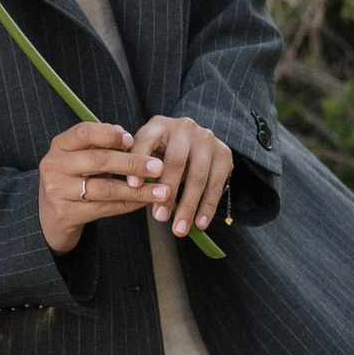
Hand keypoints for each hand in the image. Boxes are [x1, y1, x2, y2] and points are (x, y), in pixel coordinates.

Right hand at [37, 120, 159, 253]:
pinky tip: (144, 202)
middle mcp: (54, 166)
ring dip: (137, 190)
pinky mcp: (65, 214)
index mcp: (59, 145)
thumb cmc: (72, 180)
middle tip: (159, 167)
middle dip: (133, 163)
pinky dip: (128, 204)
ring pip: (105, 188)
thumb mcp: (78, 158)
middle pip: (98, 160)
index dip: (109, 134)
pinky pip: (104, 208)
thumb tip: (128, 136)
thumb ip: (99, 146)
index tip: (132, 139)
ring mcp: (57, 191)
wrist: (47, 216)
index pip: (83, 132)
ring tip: (162, 191)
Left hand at [128, 114, 233, 242]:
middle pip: (176, 162)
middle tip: (159, 218)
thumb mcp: (146, 154)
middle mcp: (184, 127)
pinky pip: (216, 184)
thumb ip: (137, 167)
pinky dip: (207, 207)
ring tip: (179, 229)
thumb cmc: (161, 155)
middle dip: (167, 193)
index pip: (146, 141)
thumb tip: (129, 189)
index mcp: (158, 125)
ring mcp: (207, 139)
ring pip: (198, 176)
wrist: (194, 145)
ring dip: (188, 206)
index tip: (133, 186)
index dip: (139, 162)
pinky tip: (200, 224)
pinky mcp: (224, 153)